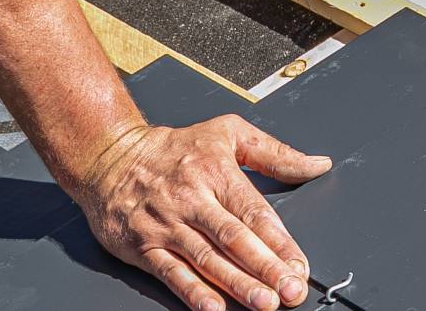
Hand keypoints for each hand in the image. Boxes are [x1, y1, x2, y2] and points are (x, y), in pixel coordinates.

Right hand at [71, 115, 331, 310]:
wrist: (107, 155)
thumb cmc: (172, 148)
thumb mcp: (228, 132)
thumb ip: (276, 153)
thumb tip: (317, 164)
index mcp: (217, 172)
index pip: (255, 213)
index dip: (280, 242)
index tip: (300, 265)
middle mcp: (192, 200)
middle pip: (235, 239)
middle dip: (266, 268)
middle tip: (290, 290)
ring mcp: (167, 225)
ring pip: (207, 259)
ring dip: (237, 284)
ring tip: (263, 302)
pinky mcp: (143, 246)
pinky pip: (171, 272)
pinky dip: (193, 292)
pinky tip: (213, 307)